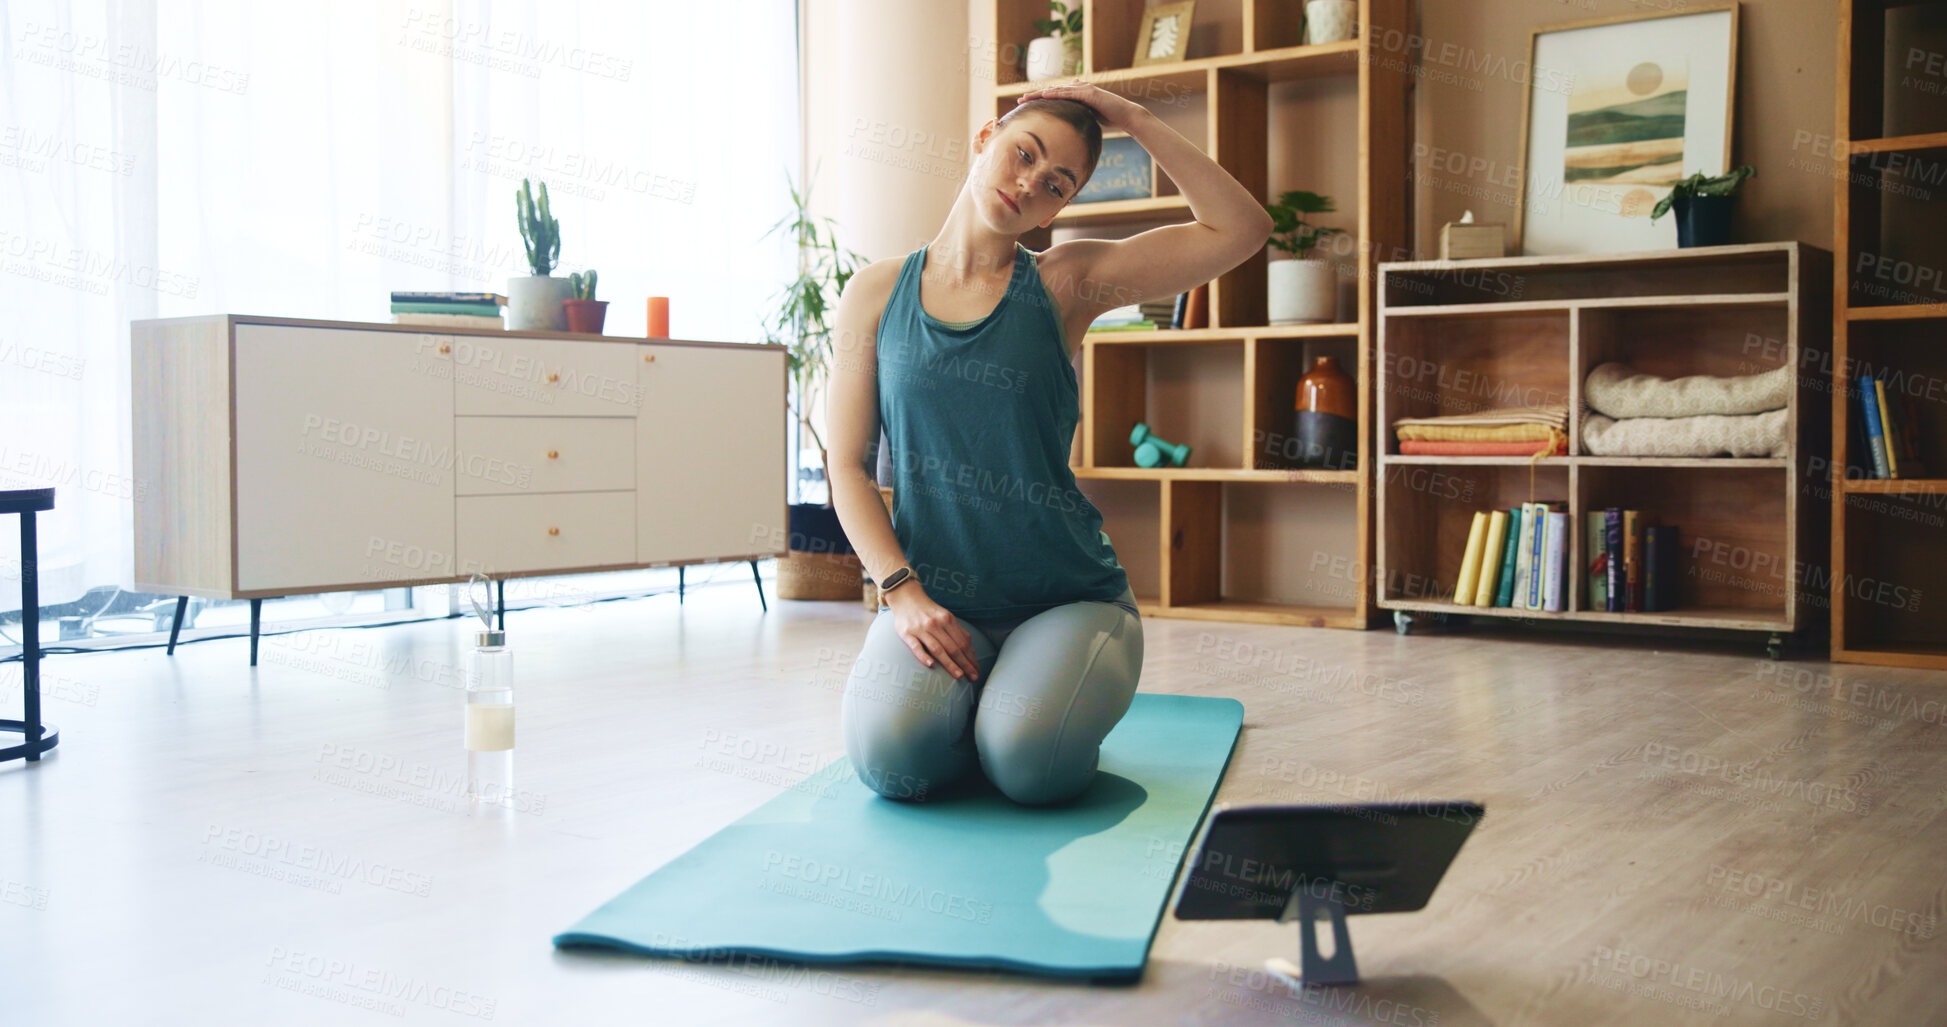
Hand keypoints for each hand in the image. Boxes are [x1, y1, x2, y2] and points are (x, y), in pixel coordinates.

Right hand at [886, 585, 980, 681]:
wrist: (906, 597)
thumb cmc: (928, 611)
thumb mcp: (945, 616)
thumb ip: (957, 631)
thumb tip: (971, 651)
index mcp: (948, 619)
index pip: (963, 642)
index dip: (971, 657)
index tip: (977, 670)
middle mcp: (935, 624)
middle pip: (953, 647)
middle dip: (965, 664)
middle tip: (973, 677)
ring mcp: (920, 629)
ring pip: (937, 649)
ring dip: (950, 664)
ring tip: (959, 675)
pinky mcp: (906, 633)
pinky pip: (916, 647)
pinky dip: (924, 656)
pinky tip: (931, 665)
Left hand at [1015, 77, 1147, 133]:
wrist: (1125, 115)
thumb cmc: (1109, 118)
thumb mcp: (1089, 118)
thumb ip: (1078, 117)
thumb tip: (1069, 128)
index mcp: (1077, 95)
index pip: (1055, 96)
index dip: (1040, 99)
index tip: (1026, 105)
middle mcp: (1078, 88)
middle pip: (1052, 91)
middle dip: (1035, 95)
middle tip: (1019, 100)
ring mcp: (1083, 89)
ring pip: (1057, 90)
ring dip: (1040, 93)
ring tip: (1026, 97)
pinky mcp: (1089, 92)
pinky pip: (1069, 92)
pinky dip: (1056, 93)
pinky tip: (1044, 95)